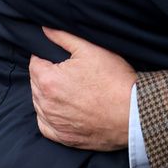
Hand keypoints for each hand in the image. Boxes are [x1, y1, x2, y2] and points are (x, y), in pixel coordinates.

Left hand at [30, 27, 135, 151]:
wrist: (133, 112)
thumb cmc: (114, 80)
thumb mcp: (90, 49)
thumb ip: (63, 37)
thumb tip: (45, 29)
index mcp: (49, 80)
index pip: (34, 63)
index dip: (46, 57)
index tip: (60, 57)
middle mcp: (46, 104)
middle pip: (36, 84)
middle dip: (47, 75)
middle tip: (68, 71)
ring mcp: (55, 123)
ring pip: (39, 104)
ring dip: (47, 95)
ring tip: (69, 88)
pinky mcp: (64, 138)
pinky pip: (46, 126)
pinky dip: (50, 117)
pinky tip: (62, 109)